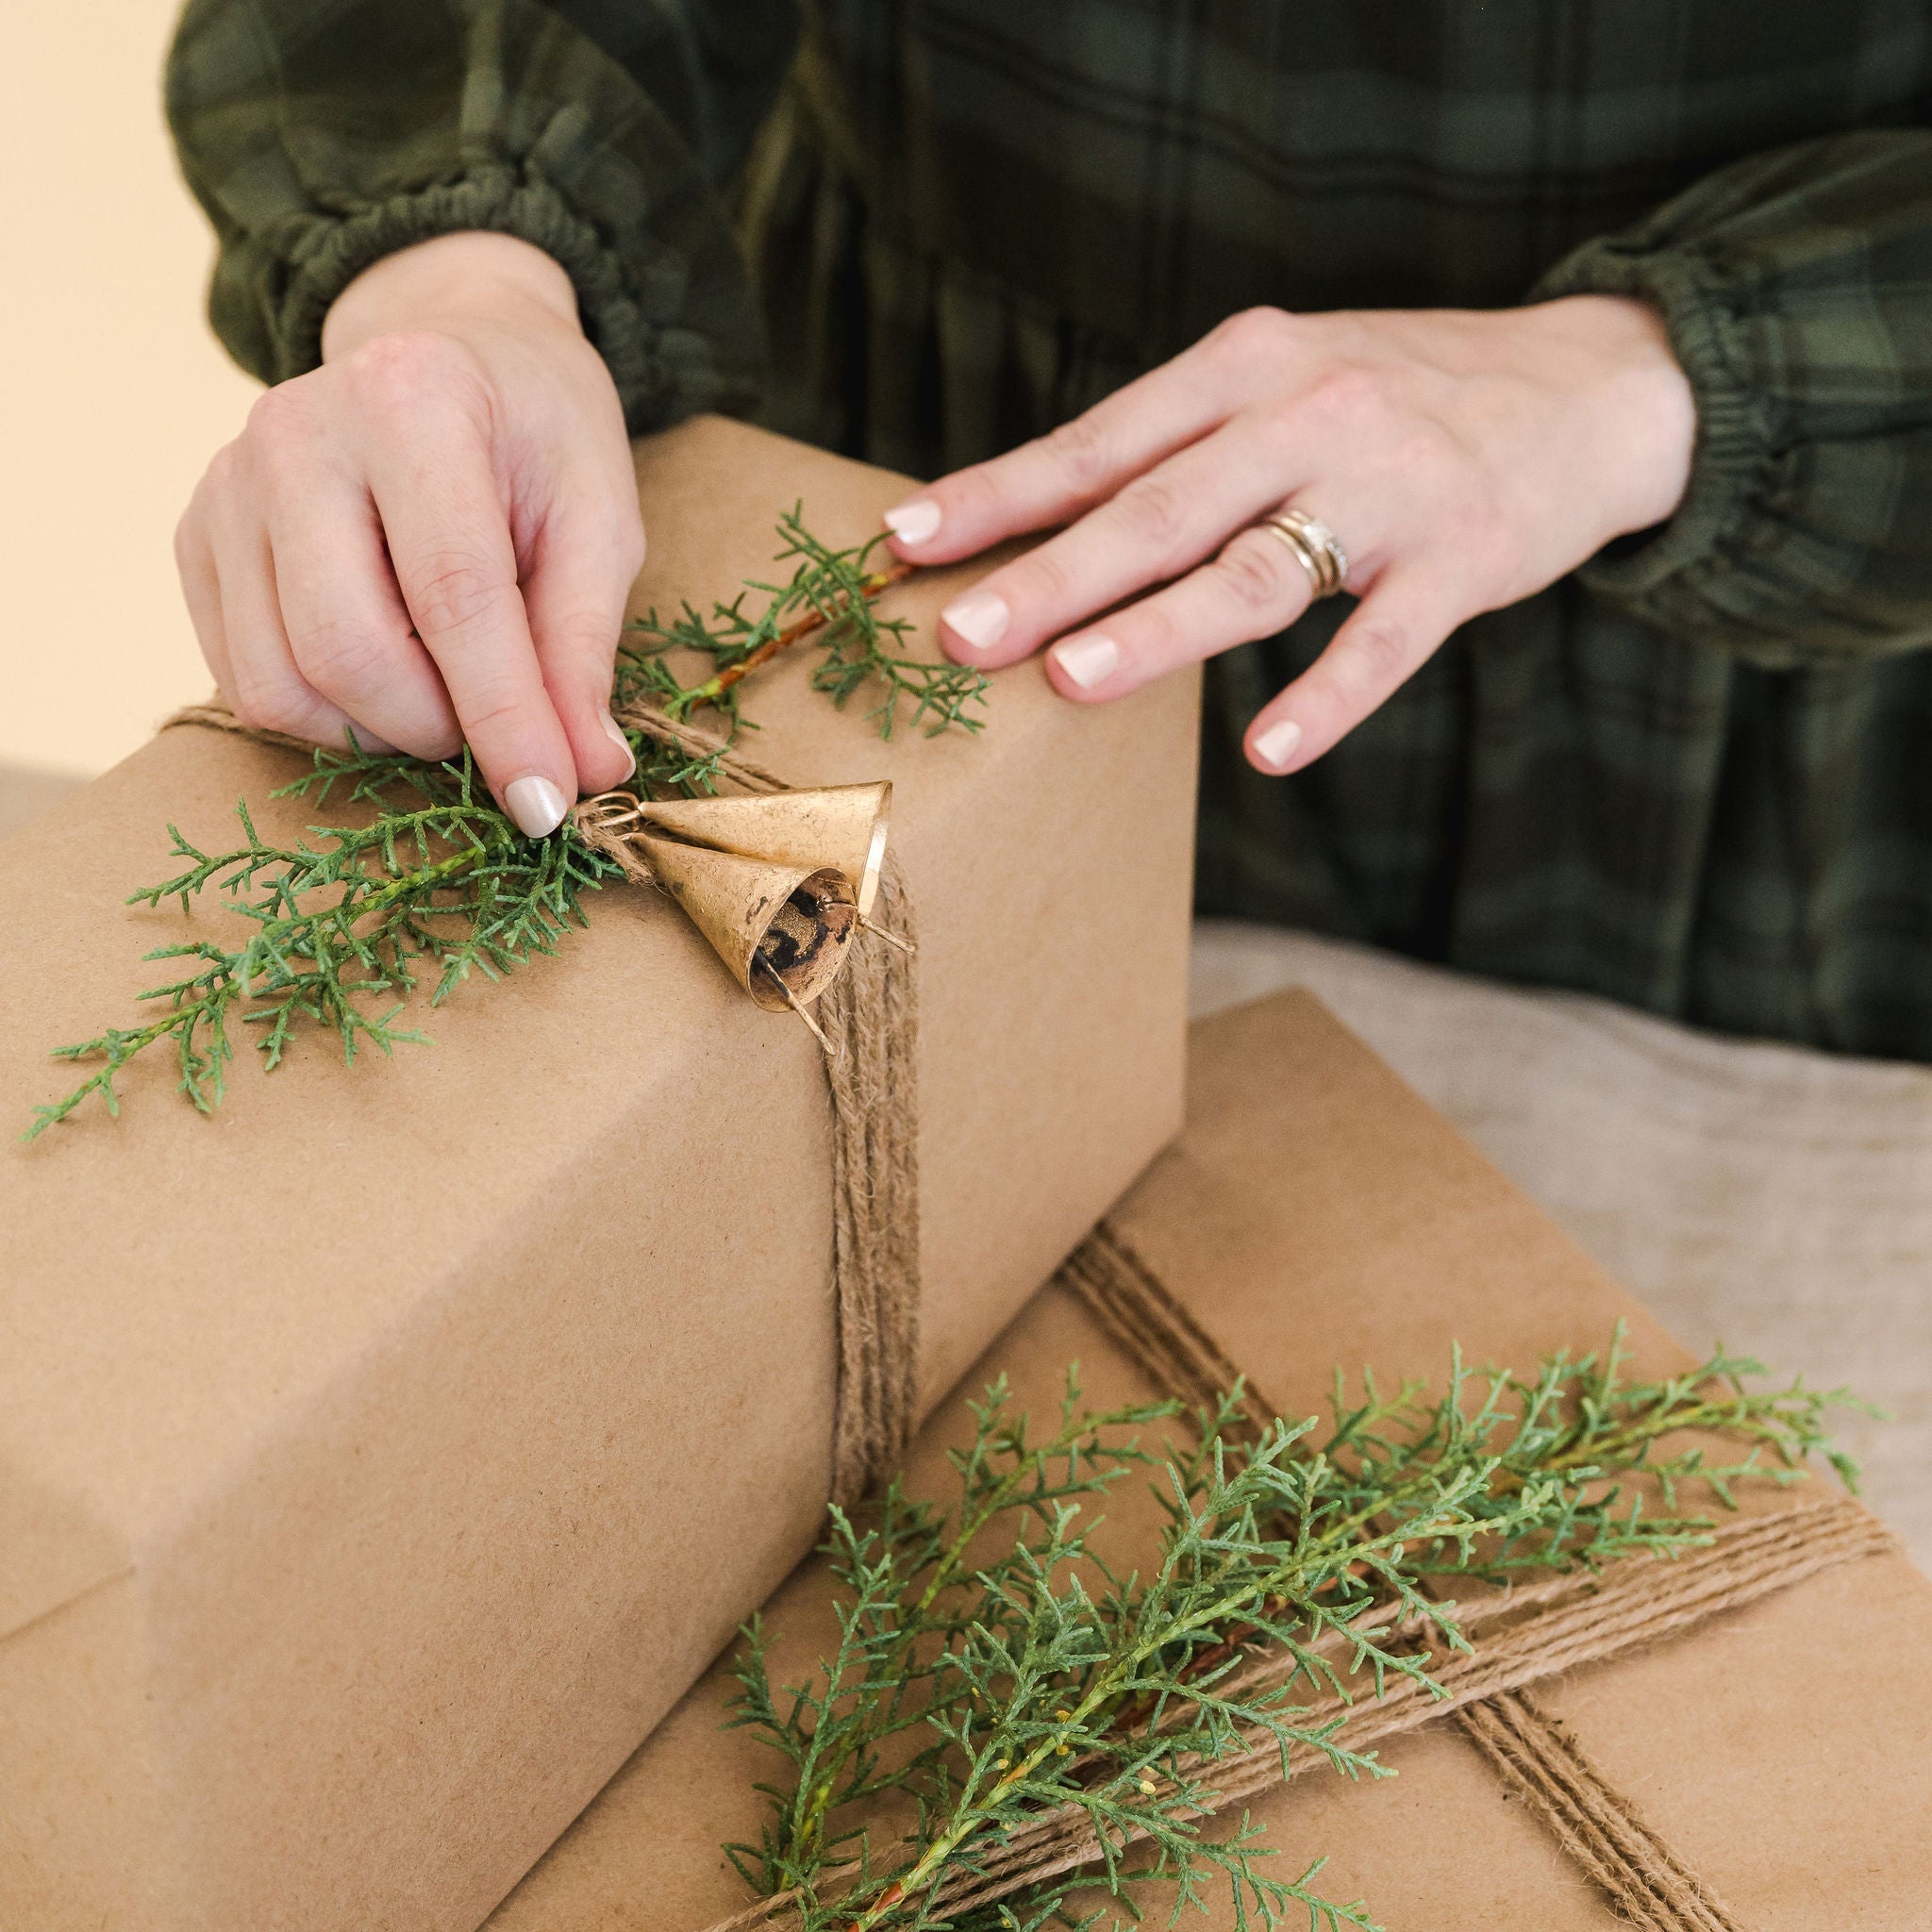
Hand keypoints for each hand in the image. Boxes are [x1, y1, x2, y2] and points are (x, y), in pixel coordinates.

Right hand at [174, 231, 642, 835]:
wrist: (449, 352)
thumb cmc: (537, 439)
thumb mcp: (598, 522)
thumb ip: (583, 648)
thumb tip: (589, 772)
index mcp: (413, 404)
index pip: (454, 598)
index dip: (505, 720)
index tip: (547, 806)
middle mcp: (295, 433)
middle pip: (346, 651)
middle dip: (433, 729)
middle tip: (493, 728)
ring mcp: (228, 484)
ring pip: (281, 685)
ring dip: (376, 732)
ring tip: (442, 691)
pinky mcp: (196, 534)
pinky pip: (243, 681)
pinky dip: (324, 715)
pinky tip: (385, 673)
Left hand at [880, 298, 1694, 772]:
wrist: (1595, 386)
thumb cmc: (1400, 398)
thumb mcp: (1286, 380)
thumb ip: (1180, 444)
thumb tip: (1040, 523)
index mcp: (1245, 366)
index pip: (1099, 440)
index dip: (999, 492)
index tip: (908, 541)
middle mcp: (1308, 412)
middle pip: (1158, 507)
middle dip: (1050, 575)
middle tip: (960, 636)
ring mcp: (1389, 488)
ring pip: (1255, 569)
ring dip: (1157, 628)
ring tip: (1071, 681)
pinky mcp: (1464, 559)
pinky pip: (1385, 643)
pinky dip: (1327, 698)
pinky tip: (1269, 753)